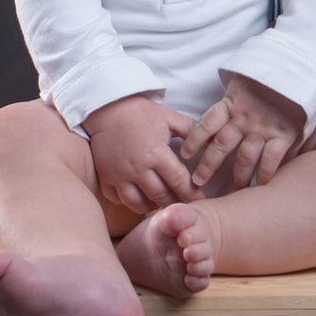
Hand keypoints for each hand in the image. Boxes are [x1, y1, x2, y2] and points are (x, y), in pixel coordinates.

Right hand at [84, 96, 201, 213]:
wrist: (107, 109)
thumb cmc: (140, 113)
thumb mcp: (168, 117)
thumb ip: (189, 129)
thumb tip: (210, 140)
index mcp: (156, 153)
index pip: (179, 181)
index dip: (192, 193)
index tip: (201, 200)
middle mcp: (138, 168)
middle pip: (161, 196)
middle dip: (175, 202)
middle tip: (183, 205)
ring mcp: (120, 175)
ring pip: (139, 203)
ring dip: (152, 206)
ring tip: (161, 203)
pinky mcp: (106, 177)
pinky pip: (118, 200)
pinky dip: (129, 203)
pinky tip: (139, 199)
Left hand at [180, 75, 305, 188]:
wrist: (295, 71)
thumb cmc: (264, 83)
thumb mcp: (241, 87)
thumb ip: (228, 107)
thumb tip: (211, 127)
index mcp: (231, 104)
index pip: (206, 123)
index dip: (194, 140)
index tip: (185, 155)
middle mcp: (244, 117)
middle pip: (221, 145)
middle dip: (208, 165)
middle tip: (198, 182)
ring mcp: (264, 126)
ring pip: (245, 156)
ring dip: (238, 175)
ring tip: (235, 188)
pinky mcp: (284, 133)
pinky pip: (271, 158)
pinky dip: (265, 173)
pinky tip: (261, 184)